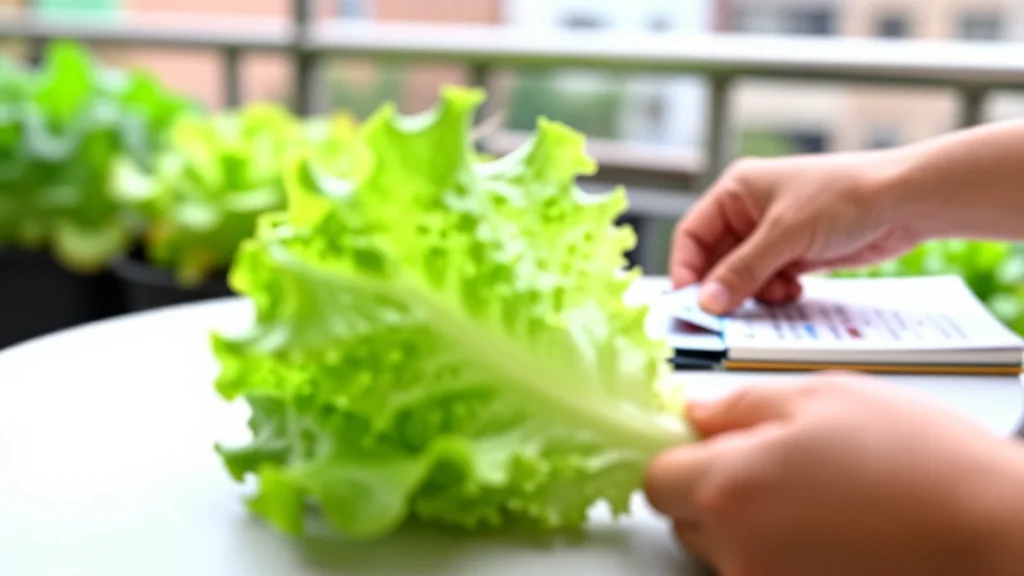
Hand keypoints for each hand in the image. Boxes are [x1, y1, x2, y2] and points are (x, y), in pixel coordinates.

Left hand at [644, 374, 1023, 575]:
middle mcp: (737, 550)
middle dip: (711, 489)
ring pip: (722, 551)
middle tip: (772, 464)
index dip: (680, 455)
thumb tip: (693, 412)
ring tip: (813, 498)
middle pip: (684, 518)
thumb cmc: (919, 459)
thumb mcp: (823, 395)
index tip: (707, 444)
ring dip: (745, 524)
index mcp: (730, 487)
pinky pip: (760, 574)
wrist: (993, 532)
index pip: (657, 479)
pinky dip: (778, 554)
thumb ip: (740, 404)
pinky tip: (827, 532)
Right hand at [671, 152, 921, 314]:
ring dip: (755, 293)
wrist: (906, 201)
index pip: (692, 234)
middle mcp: (749, 211)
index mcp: (737, 191)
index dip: (687, 268)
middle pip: (716, 259)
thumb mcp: (786, 235)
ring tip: (779, 294)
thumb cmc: (845, 198)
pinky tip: (796, 291)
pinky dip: (776, 293)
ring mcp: (774, 234)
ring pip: (743, 276)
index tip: (690, 301)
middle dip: (724, 286)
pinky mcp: (796, 253)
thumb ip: (742, 270)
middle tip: (725, 316)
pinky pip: (769, 282)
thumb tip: (707, 302)